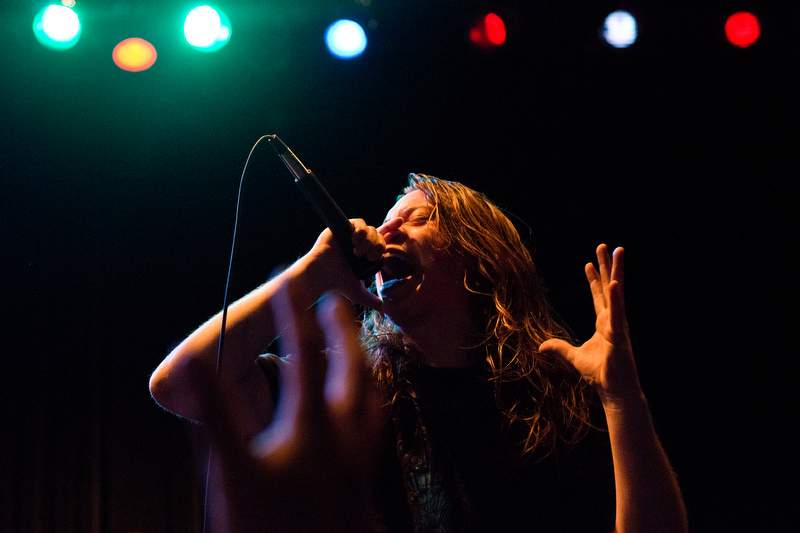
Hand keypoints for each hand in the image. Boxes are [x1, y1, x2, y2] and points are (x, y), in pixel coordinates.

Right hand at [190, 283, 381, 532]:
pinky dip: (369, 397)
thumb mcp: (233, 469)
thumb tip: (194, 365)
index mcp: (312, 423)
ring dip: (362, 361)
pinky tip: (363, 405)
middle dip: (341, 329)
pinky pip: (375, 420)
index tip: (285, 282)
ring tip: (356, 343)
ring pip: (372, 394)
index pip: (303, 353)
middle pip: (352, 366)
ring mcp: (361, 455)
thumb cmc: (268, 524)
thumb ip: (217, 413)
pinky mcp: (365, 476)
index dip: (293, 314)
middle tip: (332, 301)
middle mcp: (347, 432)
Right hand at [302, 218, 384, 309]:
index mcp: (365, 252)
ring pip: (371, 228)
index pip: (381, 237)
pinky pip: (359, 222)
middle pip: (379, 234)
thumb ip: (373, 301)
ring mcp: (350, 233)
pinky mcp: (341, 227)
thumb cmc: (337, 284)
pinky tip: (354, 242)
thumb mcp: (359, 294)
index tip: (401, 222)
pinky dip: (361, 231)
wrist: (321, 276)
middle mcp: (358, 241)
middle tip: (368, 257)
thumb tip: (386, 314)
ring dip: (369, 241)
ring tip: (358, 252)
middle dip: (377, 246)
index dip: (391, 228)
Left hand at [539, 244, 641, 406]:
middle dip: (605, 266)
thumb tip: (541, 346)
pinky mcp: (619, 334)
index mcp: (604, 324)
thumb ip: (559, 349)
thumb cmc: (601, 375)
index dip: (593, 280)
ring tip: (617, 251)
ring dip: (616, 271)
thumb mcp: (573, 358)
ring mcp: (618, 325)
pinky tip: (614, 282)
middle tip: (603, 246)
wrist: (615, 392)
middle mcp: (612, 320)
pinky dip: (616, 298)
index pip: (598, 297)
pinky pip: (617, 313)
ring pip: (617, 292)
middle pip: (608, 287)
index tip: (588, 263)